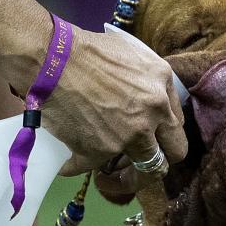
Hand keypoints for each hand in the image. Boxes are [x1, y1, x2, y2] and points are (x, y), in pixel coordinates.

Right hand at [40, 26, 186, 178]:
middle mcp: (153, 114)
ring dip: (126, 175)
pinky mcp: (99, 151)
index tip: (149, 141)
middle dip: (159, 162)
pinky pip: (92, 167)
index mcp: (163, 86)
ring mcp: (128, 135)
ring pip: (143, 171)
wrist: (48, 58)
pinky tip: (69, 164)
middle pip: (173, 154)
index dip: (162, 135)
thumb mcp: (133, 55)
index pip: (176, 124)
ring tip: (108, 173)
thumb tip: (148, 106)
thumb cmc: (85, 49)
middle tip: (140, 166)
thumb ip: (148, 83)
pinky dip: (78, 167)